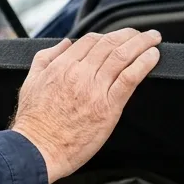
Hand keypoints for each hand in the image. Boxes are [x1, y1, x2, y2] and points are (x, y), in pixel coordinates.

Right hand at [10, 28, 161, 182]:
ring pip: (122, 56)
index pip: (90, 41)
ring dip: (142, 43)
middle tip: (142, 34)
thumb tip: (65, 43)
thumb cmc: (33, 123)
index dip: (107, 36)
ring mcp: (95, 89)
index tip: (117, 38)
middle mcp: (80, 73)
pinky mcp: (108, 107)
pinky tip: (153, 56)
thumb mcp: (31, 81)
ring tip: (153, 38)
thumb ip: (46, 58)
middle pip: (109, 43)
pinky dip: (144, 63)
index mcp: (62, 66)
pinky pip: (130, 78)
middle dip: (129, 34)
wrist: (38, 150)